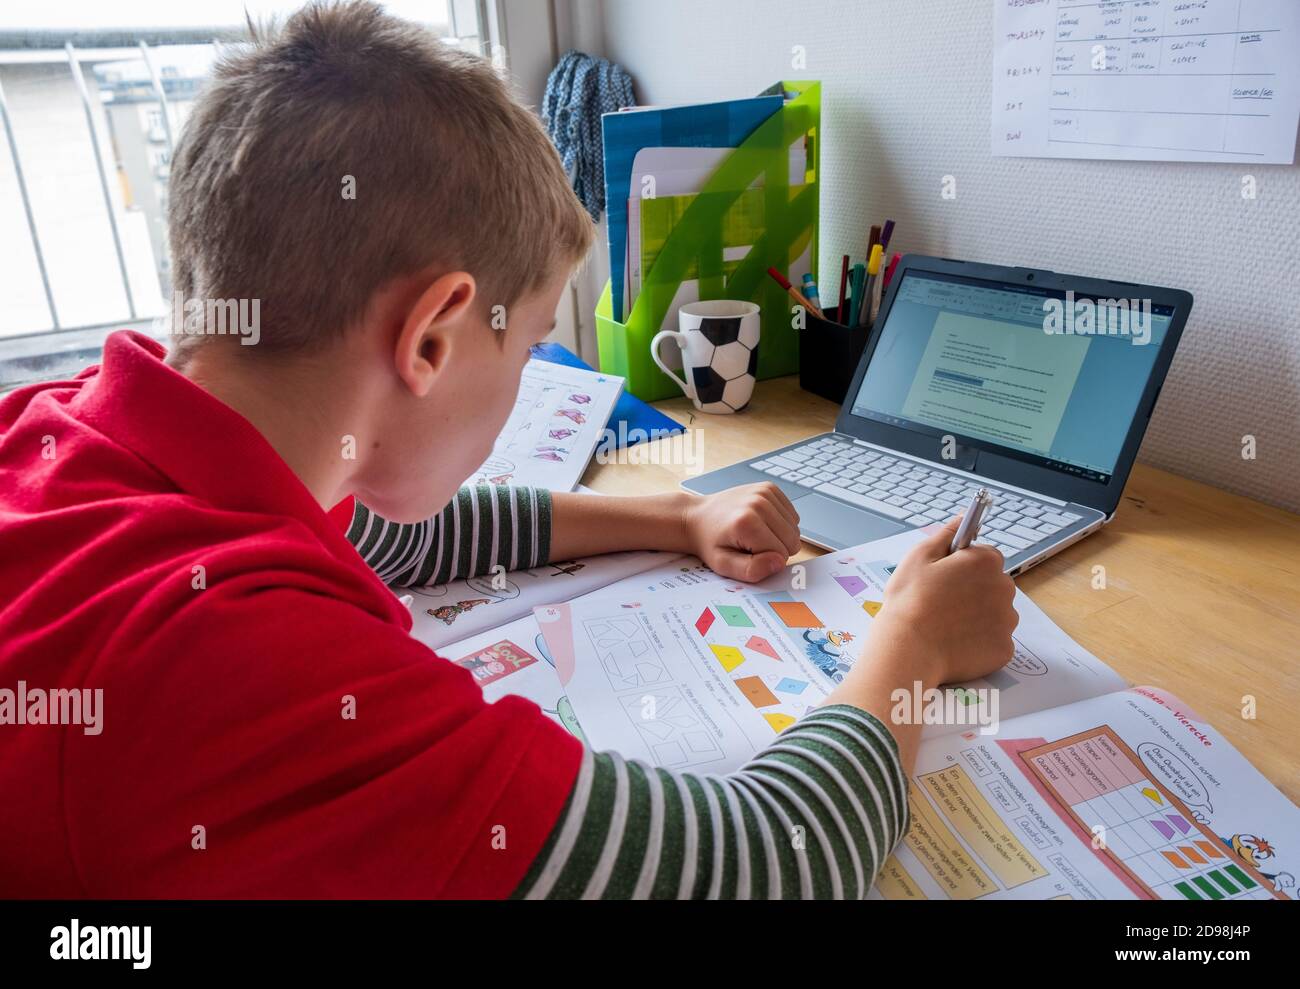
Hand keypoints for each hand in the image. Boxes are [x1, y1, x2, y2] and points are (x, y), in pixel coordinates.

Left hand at [680, 483, 801, 581]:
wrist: (697, 517)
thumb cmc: (711, 542)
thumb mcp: (724, 565)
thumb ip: (752, 570)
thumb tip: (779, 562)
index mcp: (747, 523)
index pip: (781, 555)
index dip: (766, 561)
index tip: (746, 553)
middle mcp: (758, 503)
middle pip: (792, 541)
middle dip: (775, 549)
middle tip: (750, 544)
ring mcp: (765, 492)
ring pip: (794, 529)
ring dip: (778, 536)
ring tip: (754, 533)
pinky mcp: (769, 488)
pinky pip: (792, 516)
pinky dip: (780, 523)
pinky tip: (761, 522)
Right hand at [868, 516, 1017, 685]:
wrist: (909, 651)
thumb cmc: (909, 602)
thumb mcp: (919, 557)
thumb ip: (947, 534)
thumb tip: (963, 517)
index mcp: (985, 562)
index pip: (986, 556)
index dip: (964, 566)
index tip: (947, 577)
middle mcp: (1004, 588)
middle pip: (994, 584)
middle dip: (974, 590)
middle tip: (943, 603)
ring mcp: (1007, 621)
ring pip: (996, 613)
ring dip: (979, 616)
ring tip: (947, 625)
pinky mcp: (1004, 649)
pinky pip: (994, 640)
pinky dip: (980, 642)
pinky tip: (956, 643)